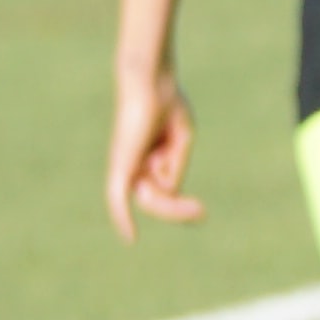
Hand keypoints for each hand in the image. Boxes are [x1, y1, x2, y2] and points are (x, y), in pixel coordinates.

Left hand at [108, 63, 200, 236]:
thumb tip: (166, 191)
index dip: (179, 207)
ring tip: (174, 171)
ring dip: (168, 190)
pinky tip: (131, 238)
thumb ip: (175, 168)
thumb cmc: (167, 103)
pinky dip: (122, 217)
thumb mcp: (181, 141)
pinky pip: (118, 198)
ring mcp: (125, 166)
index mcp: (147, 159)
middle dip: (175, 209)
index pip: (163, 193)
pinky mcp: (121, 164)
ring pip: (152, 199)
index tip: (200, 212)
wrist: (151, 81)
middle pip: (157, 201)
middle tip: (200, 211)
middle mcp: (133, 165)